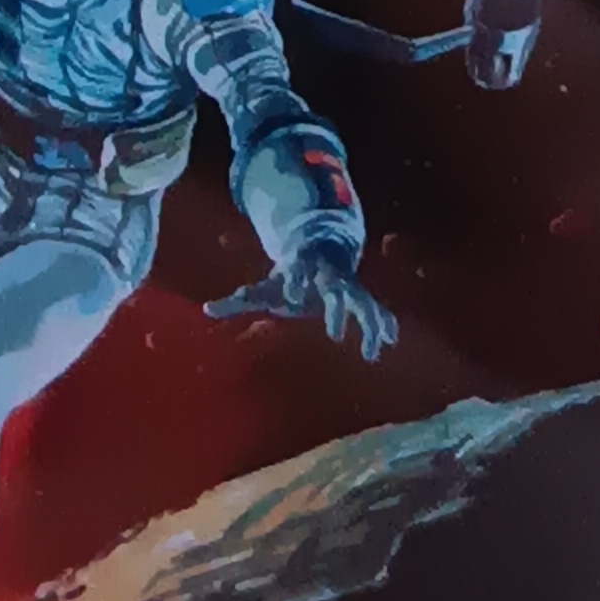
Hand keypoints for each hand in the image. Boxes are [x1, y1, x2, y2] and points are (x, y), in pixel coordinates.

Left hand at [208, 217, 395, 358]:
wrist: (318, 251)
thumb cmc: (286, 278)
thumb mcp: (262, 287)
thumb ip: (237, 299)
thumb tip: (206, 309)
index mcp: (301, 271)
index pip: (297, 275)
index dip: (294, 283)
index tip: (292, 297)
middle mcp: (327, 277)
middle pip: (334, 289)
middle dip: (337, 309)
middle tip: (336, 333)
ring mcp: (347, 285)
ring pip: (362, 301)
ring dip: (369, 322)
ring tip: (375, 349)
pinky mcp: (361, 295)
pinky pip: (377, 308)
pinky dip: (385, 322)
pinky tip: (393, 340)